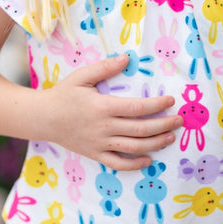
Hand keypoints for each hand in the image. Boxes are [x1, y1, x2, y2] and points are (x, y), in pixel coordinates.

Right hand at [43, 54, 181, 170]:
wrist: (43, 118)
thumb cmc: (64, 94)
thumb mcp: (82, 76)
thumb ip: (105, 67)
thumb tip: (127, 58)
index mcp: (102, 107)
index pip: (137, 108)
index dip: (156, 105)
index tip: (170, 101)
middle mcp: (104, 128)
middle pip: (140, 130)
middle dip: (164, 125)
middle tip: (179, 120)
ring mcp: (100, 144)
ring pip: (134, 148)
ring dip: (155, 144)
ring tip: (170, 138)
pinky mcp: (95, 155)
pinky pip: (118, 164)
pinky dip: (135, 164)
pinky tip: (149, 160)